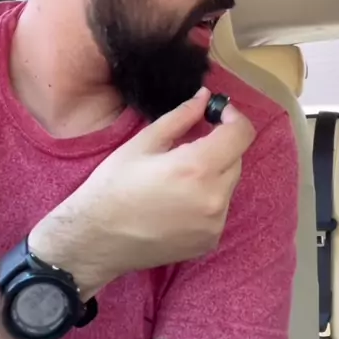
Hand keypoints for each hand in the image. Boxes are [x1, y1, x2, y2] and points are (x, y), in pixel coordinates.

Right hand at [29, 87, 255, 294]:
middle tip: (190, 143)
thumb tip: (204, 97)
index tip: (216, 112)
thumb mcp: (143, 143)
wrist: (96, 239)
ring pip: (229, 184)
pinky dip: (208, 198)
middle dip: (220, 145)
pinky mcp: (209, 241)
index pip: (241, 134)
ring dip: (214, 172)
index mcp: (196, 167)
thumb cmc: (113, 186)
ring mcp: (214, 224)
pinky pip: (220, 209)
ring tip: (179, 176)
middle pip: (236, 158)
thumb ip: (180, 117)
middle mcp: (214, 197)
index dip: (233, 117)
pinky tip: (178, 201)